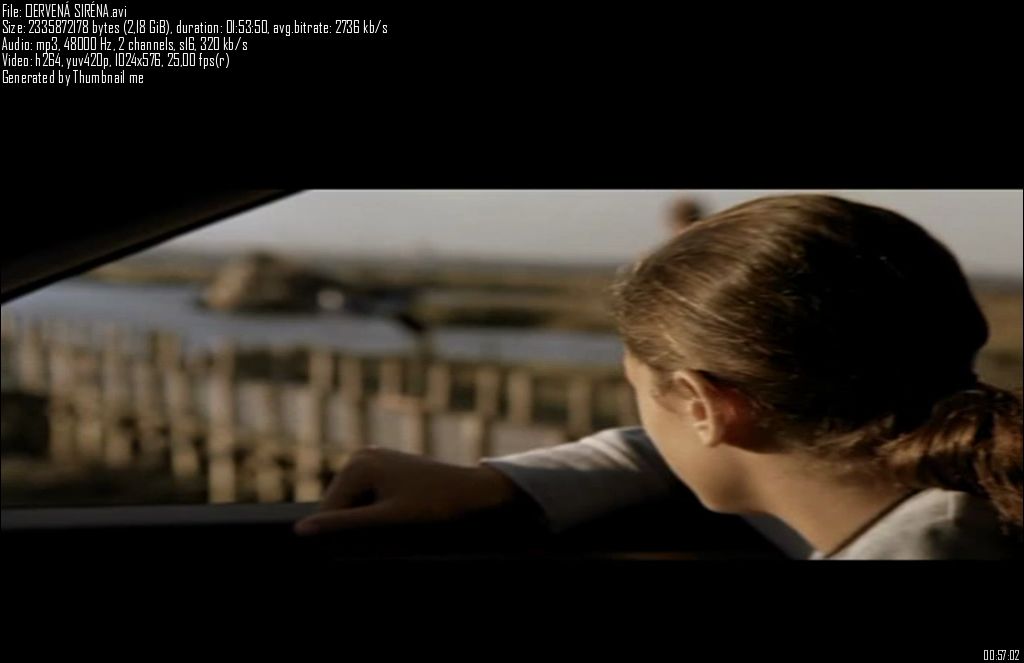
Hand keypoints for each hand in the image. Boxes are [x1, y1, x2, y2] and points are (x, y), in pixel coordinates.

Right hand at [294, 448, 532, 534]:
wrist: (472, 491)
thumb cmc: (434, 504)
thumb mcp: (387, 519)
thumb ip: (344, 524)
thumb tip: (301, 531)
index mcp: (357, 464)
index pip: (329, 511)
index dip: (341, 535)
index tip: (367, 544)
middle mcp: (361, 455)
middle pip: (339, 506)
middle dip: (355, 526)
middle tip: (390, 533)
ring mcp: (373, 458)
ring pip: (354, 504)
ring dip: (367, 521)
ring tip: (399, 522)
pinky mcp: (385, 467)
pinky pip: (368, 497)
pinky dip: (376, 512)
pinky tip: (399, 515)